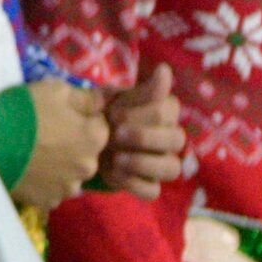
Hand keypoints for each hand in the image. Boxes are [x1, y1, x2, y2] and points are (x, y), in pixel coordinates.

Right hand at [10, 80, 107, 208]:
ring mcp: (68, 187)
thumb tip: (102, 101)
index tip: (62, 114)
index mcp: (95, 138)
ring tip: (36, 154)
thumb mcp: (57, 90)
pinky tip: (30, 170)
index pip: (100, 124)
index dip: (82, 117)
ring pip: (70, 173)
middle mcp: (89, 167)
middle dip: (73, 143)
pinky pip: (52, 189)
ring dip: (61, 165)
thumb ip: (86, 97)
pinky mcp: (47, 201)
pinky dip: (45, 182)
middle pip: (87, 152)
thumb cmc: (26, 110)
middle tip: (47, 133)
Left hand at [100, 66, 185, 196]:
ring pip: (172, 168)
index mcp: (166, 113)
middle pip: (177, 139)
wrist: (84, 139)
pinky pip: (152, 191)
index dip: (142, 113)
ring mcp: (161, 164)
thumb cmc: (106, 113)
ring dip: (144, 163)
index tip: (114, 112)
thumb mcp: (119, 99)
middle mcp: (170, 138)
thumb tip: (165, 70)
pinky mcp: (148, 185)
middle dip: (145, 137)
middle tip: (116, 134)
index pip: (168, 111)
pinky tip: (114, 172)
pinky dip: (133, 183)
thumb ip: (144, 90)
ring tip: (117, 158)